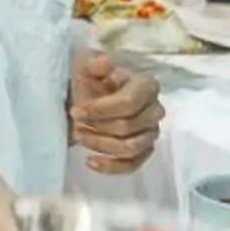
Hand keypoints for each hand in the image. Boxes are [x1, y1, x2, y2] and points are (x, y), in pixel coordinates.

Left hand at [68, 50, 162, 172]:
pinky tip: (90, 161)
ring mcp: (151, 132)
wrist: (88, 98)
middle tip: (74, 122)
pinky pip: (133, 165)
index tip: (75, 111)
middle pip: (128, 127)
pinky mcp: (144, 151)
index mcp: (146, 86)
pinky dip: (111, 167)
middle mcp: (155, 110)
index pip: (128, 103)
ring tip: (79, 136)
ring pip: (130, 148)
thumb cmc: (90, 81)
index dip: (100, 110)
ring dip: (100, 145)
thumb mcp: (87, 68)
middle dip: (97, 127)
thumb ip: (94, 65)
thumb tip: (104, 63)